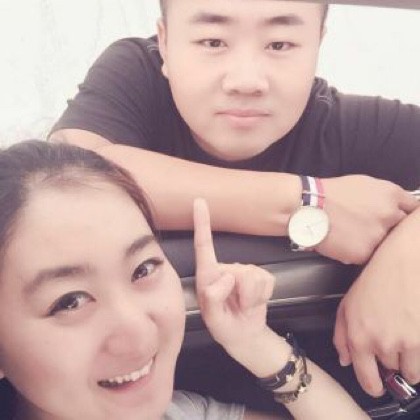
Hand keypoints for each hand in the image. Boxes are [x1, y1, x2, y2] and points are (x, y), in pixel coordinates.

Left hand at [193, 198, 274, 350]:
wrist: (245, 335)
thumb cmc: (224, 326)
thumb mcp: (213, 320)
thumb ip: (213, 299)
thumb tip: (227, 277)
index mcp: (208, 275)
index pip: (204, 246)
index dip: (202, 223)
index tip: (199, 201)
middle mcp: (226, 268)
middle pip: (240, 272)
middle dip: (243, 294)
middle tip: (237, 308)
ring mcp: (245, 270)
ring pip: (254, 277)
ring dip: (253, 298)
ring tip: (245, 306)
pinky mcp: (261, 275)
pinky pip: (267, 281)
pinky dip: (264, 296)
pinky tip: (255, 302)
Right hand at [317, 175, 418, 263]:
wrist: (308, 207)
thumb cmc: (331, 193)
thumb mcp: (363, 183)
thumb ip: (385, 195)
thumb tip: (395, 205)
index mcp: (391, 195)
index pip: (415, 209)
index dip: (407, 215)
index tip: (400, 219)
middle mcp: (389, 215)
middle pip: (403, 228)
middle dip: (390, 228)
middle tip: (369, 227)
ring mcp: (378, 235)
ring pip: (385, 244)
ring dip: (374, 242)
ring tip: (352, 234)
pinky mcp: (365, 253)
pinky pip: (368, 256)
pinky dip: (358, 252)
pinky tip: (344, 242)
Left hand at [333, 208, 419, 395]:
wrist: (405, 261)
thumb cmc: (376, 279)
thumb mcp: (347, 304)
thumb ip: (341, 335)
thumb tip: (345, 360)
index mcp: (360, 336)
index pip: (366, 378)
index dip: (372, 385)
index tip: (375, 386)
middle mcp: (383, 342)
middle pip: (390, 370)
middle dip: (390, 358)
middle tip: (391, 336)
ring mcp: (409, 342)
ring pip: (412, 370)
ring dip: (409, 358)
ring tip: (405, 334)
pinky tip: (414, 332)